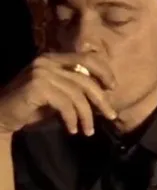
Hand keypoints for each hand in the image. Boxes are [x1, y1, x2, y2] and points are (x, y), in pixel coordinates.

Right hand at [0, 53, 116, 135]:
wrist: (1, 115)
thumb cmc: (32, 107)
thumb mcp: (59, 95)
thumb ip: (77, 89)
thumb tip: (105, 97)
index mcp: (54, 58)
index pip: (88, 58)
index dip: (104, 72)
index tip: (112, 88)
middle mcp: (48, 61)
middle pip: (86, 79)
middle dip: (101, 100)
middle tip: (112, 116)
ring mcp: (42, 72)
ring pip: (77, 94)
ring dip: (87, 115)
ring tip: (89, 131)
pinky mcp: (37, 86)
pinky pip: (65, 104)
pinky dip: (72, 119)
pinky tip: (73, 130)